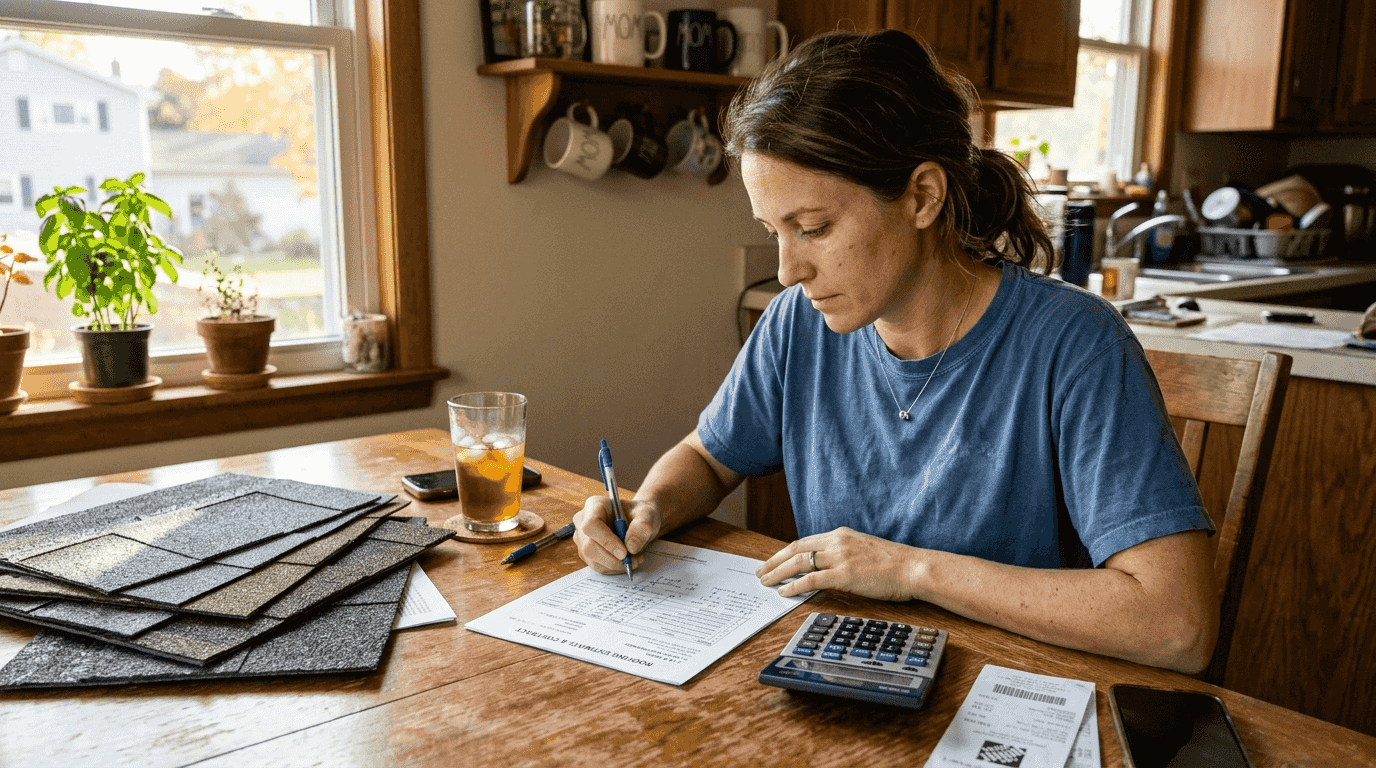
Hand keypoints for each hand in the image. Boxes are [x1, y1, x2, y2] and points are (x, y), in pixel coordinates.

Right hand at [572, 495, 661, 574]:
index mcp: (594, 505)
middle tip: (633, 561)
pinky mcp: (587, 553)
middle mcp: (583, 522)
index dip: (606, 541)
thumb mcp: (647, 514)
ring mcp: (583, 539)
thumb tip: (631, 547)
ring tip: (635, 558)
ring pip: (593, 560)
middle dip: (612, 559)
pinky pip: (598, 567)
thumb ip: (643, 526)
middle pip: (589, 547)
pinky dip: (615, 568)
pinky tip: (627, 561)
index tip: (624, 552)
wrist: (637, 521)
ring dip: (616, 565)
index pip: (591, 525)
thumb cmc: (639, 514)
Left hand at [756, 527, 923, 600]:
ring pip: (799, 562)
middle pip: (795, 549)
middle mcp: (837, 542)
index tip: (772, 561)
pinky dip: (794, 585)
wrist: (914, 567)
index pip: (804, 542)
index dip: (784, 552)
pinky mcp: (845, 574)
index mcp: (841, 535)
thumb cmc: (894, 564)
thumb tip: (827, 566)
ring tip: (765, 582)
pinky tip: (784, 591)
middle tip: (760, 572)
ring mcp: (840, 557)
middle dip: (774, 561)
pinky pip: (812, 579)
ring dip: (778, 572)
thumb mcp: (863, 550)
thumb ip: (844, 553)